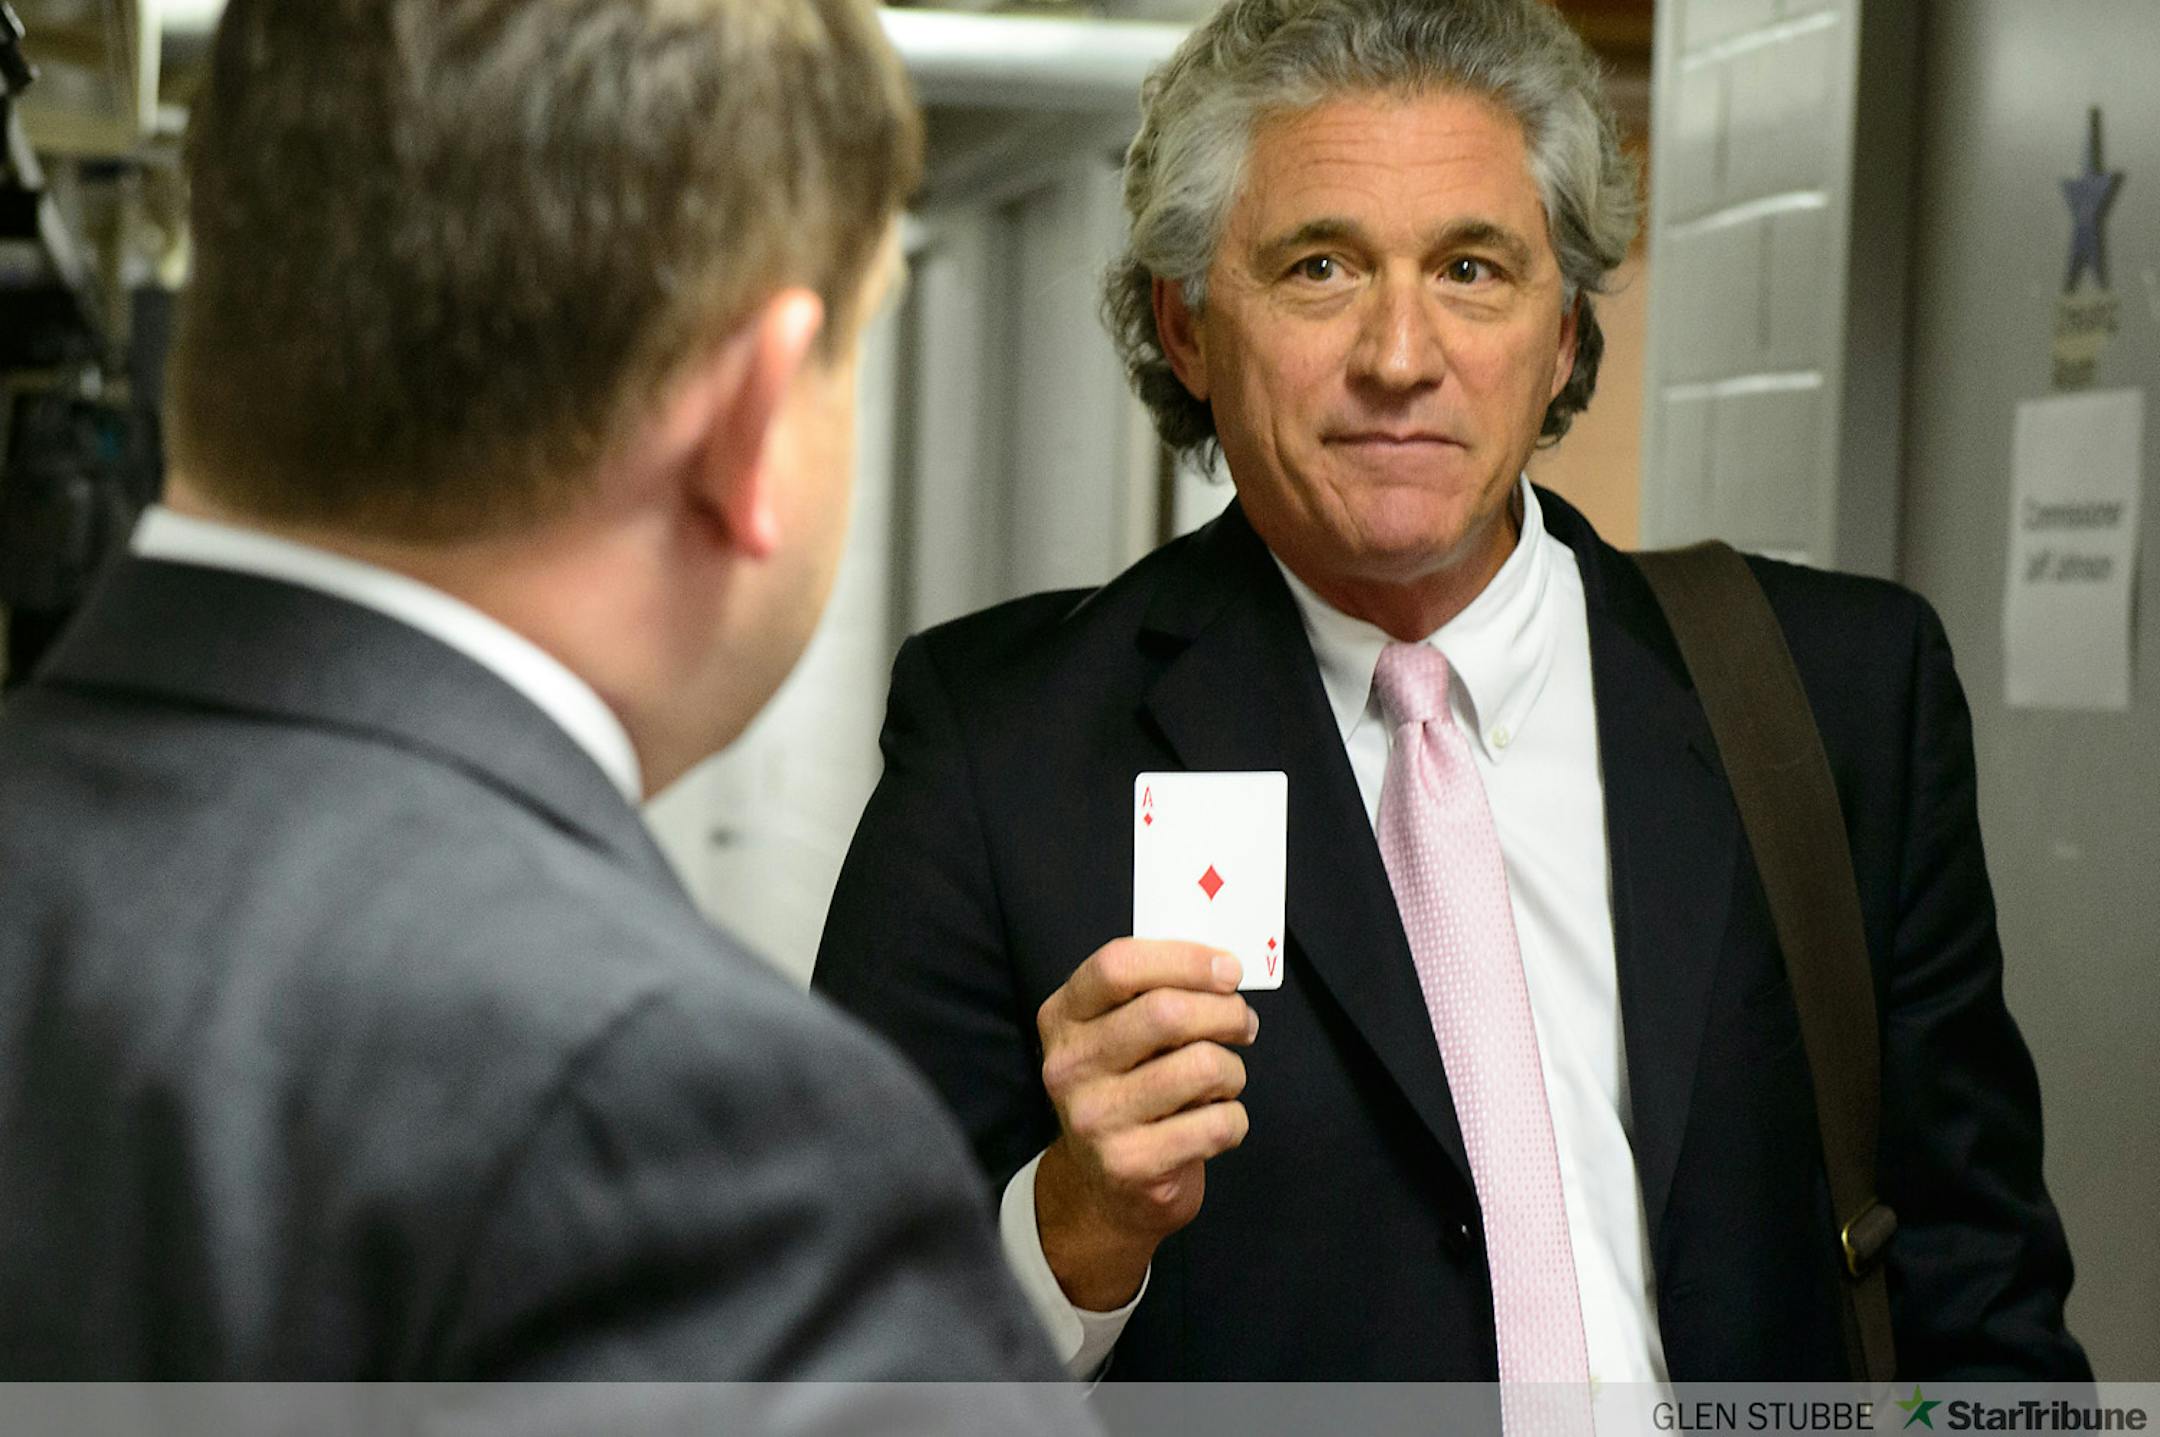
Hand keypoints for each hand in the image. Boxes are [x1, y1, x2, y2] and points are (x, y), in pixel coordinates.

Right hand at [1032, 938, 1257, 1311]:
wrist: (1103, 1189)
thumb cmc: (1128, 1091)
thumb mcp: (1117, 1035)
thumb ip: (1154, 995)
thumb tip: (1223, 966)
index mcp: (1062, 1018)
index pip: (1117, 965)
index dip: (1184, 958)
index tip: (1228, 969)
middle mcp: (1069, 1066)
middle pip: (1166, 1012)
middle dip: (1225, 1012)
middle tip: (1243, 1023)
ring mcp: (1095, 1118)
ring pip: (1201, 1066)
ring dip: (1233, 1070)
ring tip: (1225, 1079)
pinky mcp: (1130, 1165)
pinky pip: (1215, 1125)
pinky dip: (1234, 1120)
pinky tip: (1216, 1123)